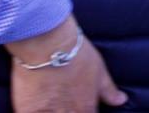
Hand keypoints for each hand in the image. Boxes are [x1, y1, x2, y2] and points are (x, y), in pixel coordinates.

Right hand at [8, 16, 125, 112]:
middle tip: (63, 99)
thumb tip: (121, 100)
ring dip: (51, 110)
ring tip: (50, 98)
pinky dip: (33, 111)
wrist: (48, 43)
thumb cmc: (75, 53)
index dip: (84, 111)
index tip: (79, 105)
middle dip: (67, 111)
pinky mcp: (27, 110)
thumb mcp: (99, 70)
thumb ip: (109, 90)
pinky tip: (34, 104)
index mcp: (87, 108)